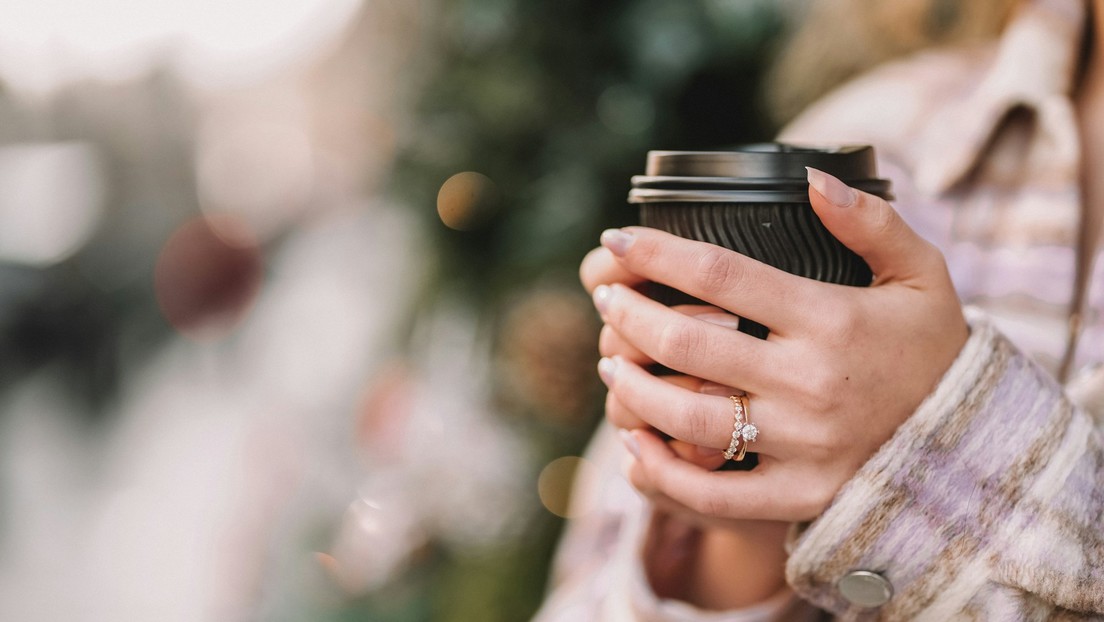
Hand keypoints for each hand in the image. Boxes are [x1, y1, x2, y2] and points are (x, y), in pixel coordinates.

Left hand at [587, 168, 967, 522]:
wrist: (973, 446)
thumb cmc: (933, 351)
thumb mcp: (922, 274)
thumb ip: (872, 222)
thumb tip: (814, 180)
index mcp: (832, 320)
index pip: (721, 275)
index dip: (657, 252)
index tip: (618, 239)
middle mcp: (810, 383)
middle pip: (688, 344)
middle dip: (629, 315)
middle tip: (606, 298)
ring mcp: (802, 445)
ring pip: (686, 417)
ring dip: (632, 387)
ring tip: (610, 362)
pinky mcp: (799, 495)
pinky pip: (712, 493)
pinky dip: (660, 472)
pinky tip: (633, 444)